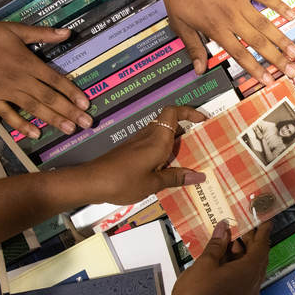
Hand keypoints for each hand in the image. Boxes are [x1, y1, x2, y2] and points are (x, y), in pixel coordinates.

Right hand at [0, 20, 91, 138]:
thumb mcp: (13, 29)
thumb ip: (41, 34)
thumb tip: (67, 33)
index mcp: (26, 61)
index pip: (55, 79)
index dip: (72, 92)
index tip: (86, 103)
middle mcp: (19, 79)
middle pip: (49, 97)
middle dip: (69, 111)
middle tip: (87, 123)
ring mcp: (4, 91)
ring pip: (33, 108)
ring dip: (53, 120)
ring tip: (70, 130)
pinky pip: (8, 115)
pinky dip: (21, 125)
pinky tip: (35, 134)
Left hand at [70, 105, 206, 204]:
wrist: (91, 182)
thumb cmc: (123, 181)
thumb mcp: (153, 184)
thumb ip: (176, 178)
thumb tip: (199, 176)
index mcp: (157, 140)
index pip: (173, 112)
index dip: (189, 111)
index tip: (202, 120)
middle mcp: (148, 136)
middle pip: (169, 122)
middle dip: (186, 128)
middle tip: (200, 142)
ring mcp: (137, 142)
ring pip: (160, 133)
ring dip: (174, 140)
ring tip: (187, 156)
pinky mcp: (129, 150)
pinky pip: (151, 143)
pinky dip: (162, 149)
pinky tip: (166, 166)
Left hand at [157, 0, 294, 84]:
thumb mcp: (179, 23)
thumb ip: (193, 47)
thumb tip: (199, 69)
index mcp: (216, 28)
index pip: (240, 54)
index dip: (255, 69)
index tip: (268, 80)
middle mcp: (231, 16)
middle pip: (259, 42)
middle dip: (277, 58)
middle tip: (291, 70)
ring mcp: (240, 0)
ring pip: (265, 24)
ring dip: (282, 39)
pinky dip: (280, 6)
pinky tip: (292, 15)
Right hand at [167, 220, 271, 294]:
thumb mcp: (205, 263)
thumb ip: (217, 244)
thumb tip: (224, 228)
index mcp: (248, 272)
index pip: (262, 246)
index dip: (263, 231)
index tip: (265, 219)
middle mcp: (252, 284)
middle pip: (258, 257)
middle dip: (251, 241)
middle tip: (240, 227)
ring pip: (250, 268)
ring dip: (242, 254)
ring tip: (226, 241)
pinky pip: (244, 279)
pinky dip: (238, 266)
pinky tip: (223, 260)